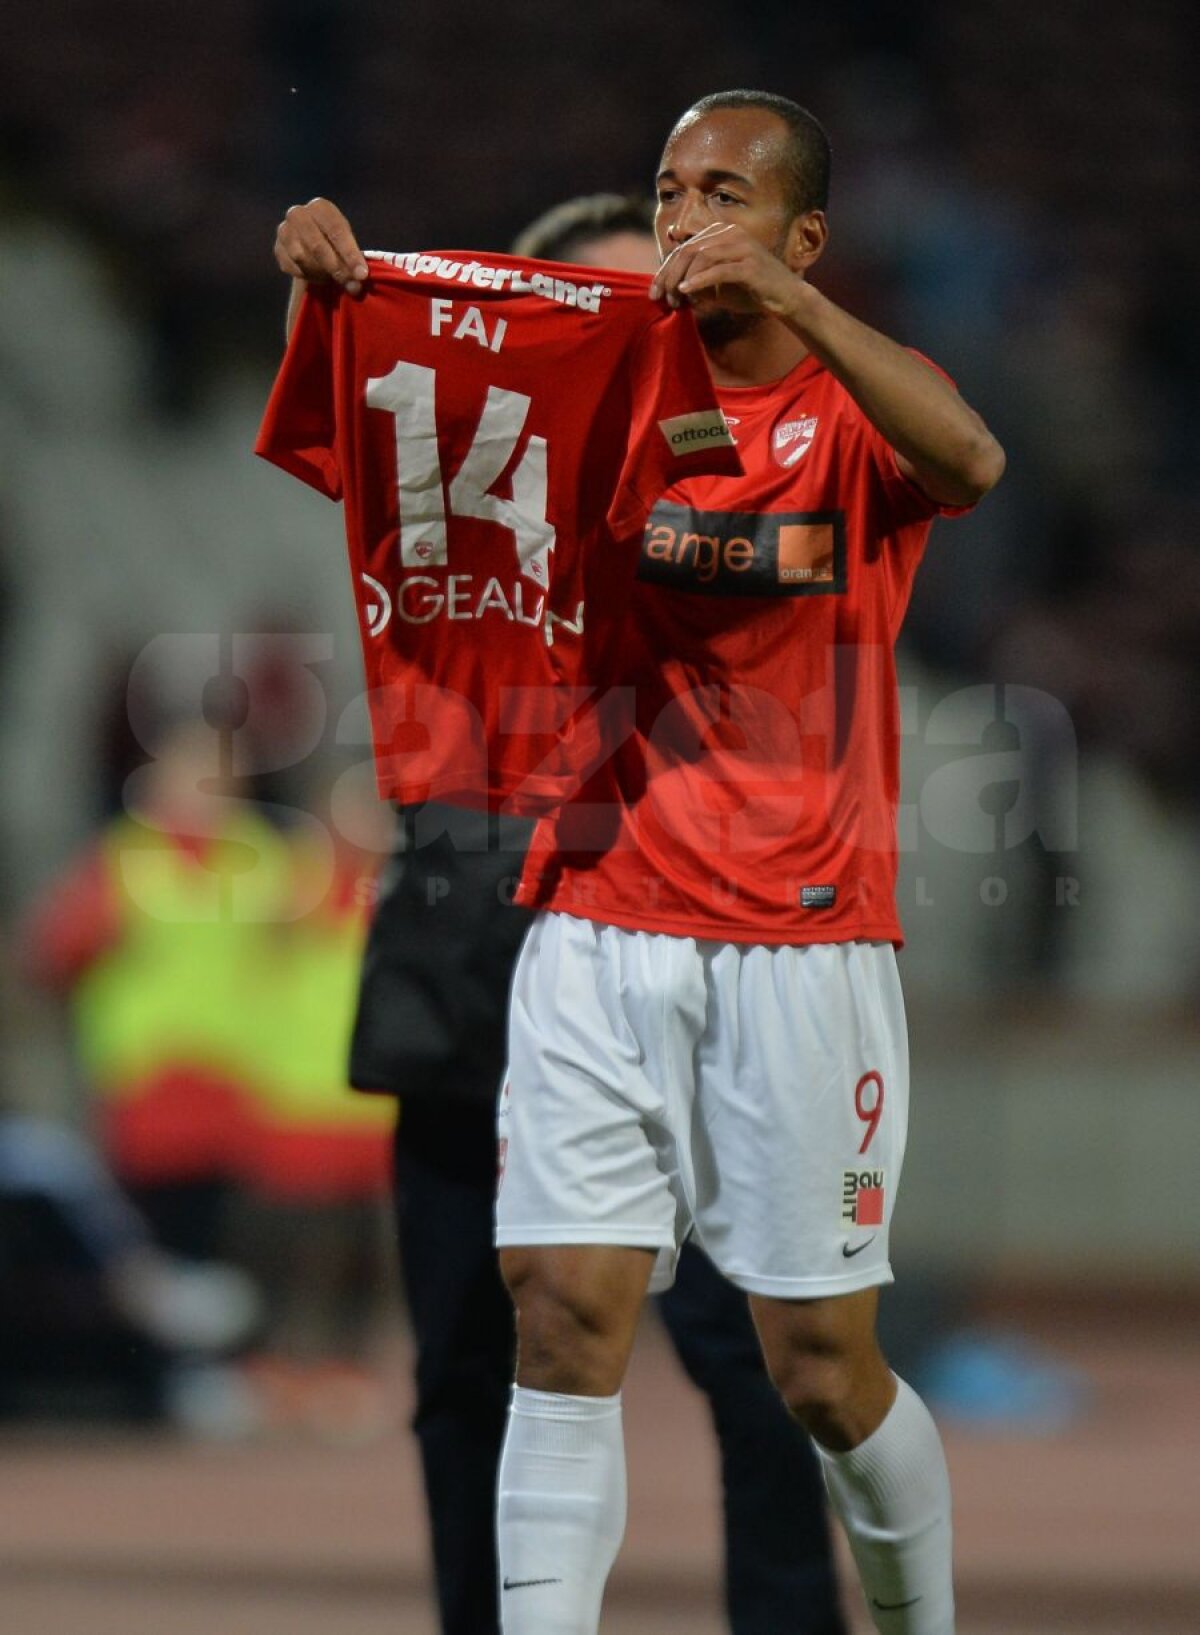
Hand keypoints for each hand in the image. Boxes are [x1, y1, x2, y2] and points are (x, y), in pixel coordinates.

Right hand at [274, 197, 368, 294]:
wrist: (310, 240)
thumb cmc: (334, 240)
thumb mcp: (346, 242)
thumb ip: (352, 256)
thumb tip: (359, 278)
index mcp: (320, 207)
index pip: (336, 230)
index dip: (350, 254)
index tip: (362, 274)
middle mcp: (298, 214)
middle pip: (317, 246)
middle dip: (337, 269)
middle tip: (353, 286)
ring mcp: (284, 231)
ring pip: (302, 258)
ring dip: (321, 273)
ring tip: (335, 280)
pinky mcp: (278, 249)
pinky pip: (292, 268)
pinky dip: (308, 276)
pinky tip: (319, 277)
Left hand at [649, 223, 800, 318]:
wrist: (786, 298)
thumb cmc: (751, 291)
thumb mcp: (718, 284)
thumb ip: (697, 281)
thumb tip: (671, 288)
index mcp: (723, 233)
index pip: (685, 247)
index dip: (666, 269)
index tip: (654, 291)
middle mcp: (732, 234)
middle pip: (689, 250)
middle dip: (669, 274)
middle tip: (659, 297)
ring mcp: (743, 247)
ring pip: (701, 258)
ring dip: (682, 280)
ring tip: (674, 300)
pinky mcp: (750, 265)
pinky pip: (718, 270)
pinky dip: (699, 281)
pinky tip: (686, 292)